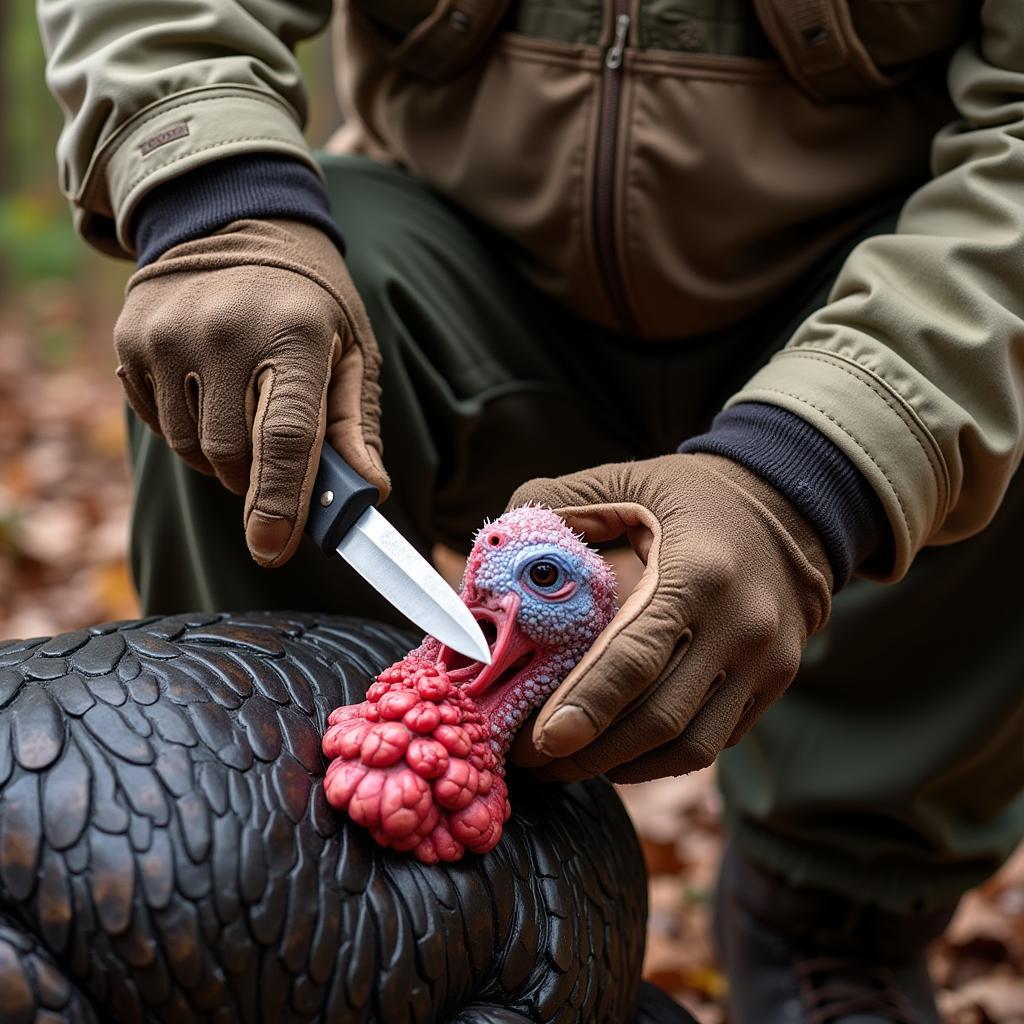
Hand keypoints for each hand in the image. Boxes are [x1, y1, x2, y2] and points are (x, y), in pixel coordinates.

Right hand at [114, 218, 388, 566]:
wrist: (232, 220)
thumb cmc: (309, 299)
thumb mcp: (349, 349)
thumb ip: (354, 425)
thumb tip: (368, 493)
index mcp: (295, 334)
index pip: (286, 439)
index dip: (281, 503)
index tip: (274, 548)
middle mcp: (224, 331)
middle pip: (233, 455)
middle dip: (257, 479)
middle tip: (275, 460)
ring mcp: (169, 333)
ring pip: (192, 448)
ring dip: (221, 458)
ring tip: (244, 414)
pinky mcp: (131, 339)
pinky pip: (158, 422)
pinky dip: (187, 429)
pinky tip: (209, 391)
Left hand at [506, 453, 832, 782]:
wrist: (795, 503)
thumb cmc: (694, 495)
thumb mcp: (627, 481)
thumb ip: (559, 505)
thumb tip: (497, 548)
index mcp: (697, 572)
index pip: (635, 656)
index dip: (586, 705)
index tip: (542, 741)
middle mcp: (741, 625)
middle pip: (660, 718)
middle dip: (590, 753)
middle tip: (534, 762)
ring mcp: (767, 661)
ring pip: (691, 746)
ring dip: (625, 768)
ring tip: (570, 766)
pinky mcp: (777, 683)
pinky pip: (716, 742)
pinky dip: (663, 759)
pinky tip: (619, 754)